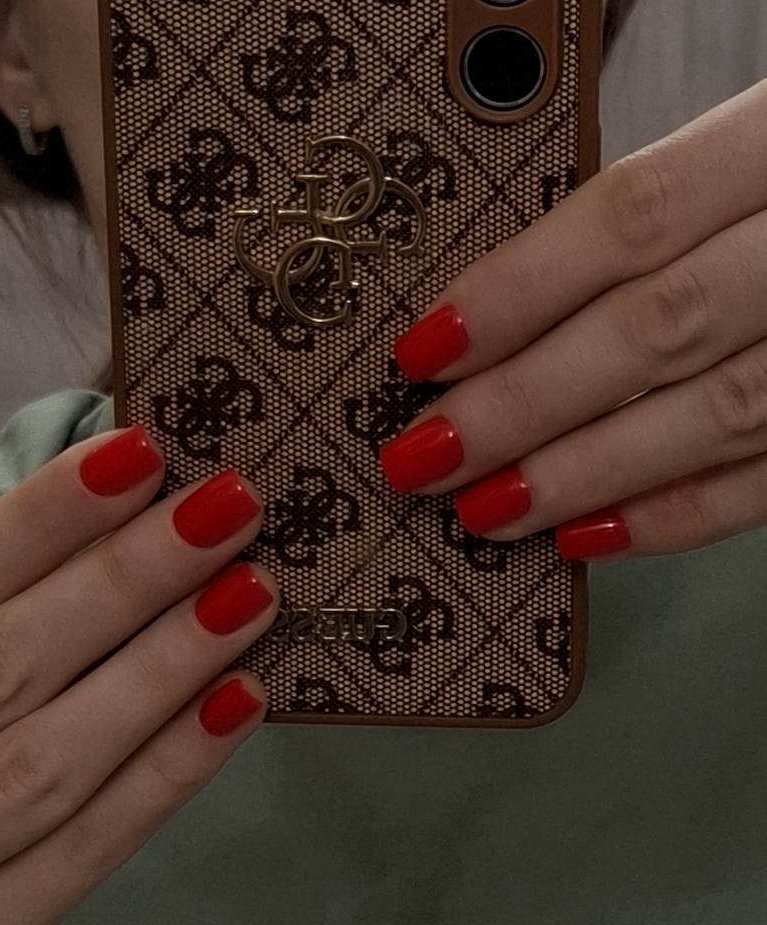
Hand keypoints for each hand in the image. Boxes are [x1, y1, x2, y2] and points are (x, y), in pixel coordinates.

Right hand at [0, 426, 277, 924]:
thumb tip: (126, 505)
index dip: (40, 522)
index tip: (140, 454)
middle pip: (3, 665)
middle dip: (123, 579)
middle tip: (231, 506)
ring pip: (47, 758)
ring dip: (161, 667)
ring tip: (253, 594)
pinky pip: (84, 853)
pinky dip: (165, 774)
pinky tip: (240, 702)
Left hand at [379, 78, 766, 561]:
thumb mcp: (734, 156)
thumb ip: (642, 223)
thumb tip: (490, 314)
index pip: (632, 219)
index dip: (517, 291)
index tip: (422, 353)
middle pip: (654, 329)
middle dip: (524, 404)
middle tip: (427, 455)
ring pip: (713, 413)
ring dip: (584, 473)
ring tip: (485, 511)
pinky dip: (675, 515)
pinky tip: (585, 536)